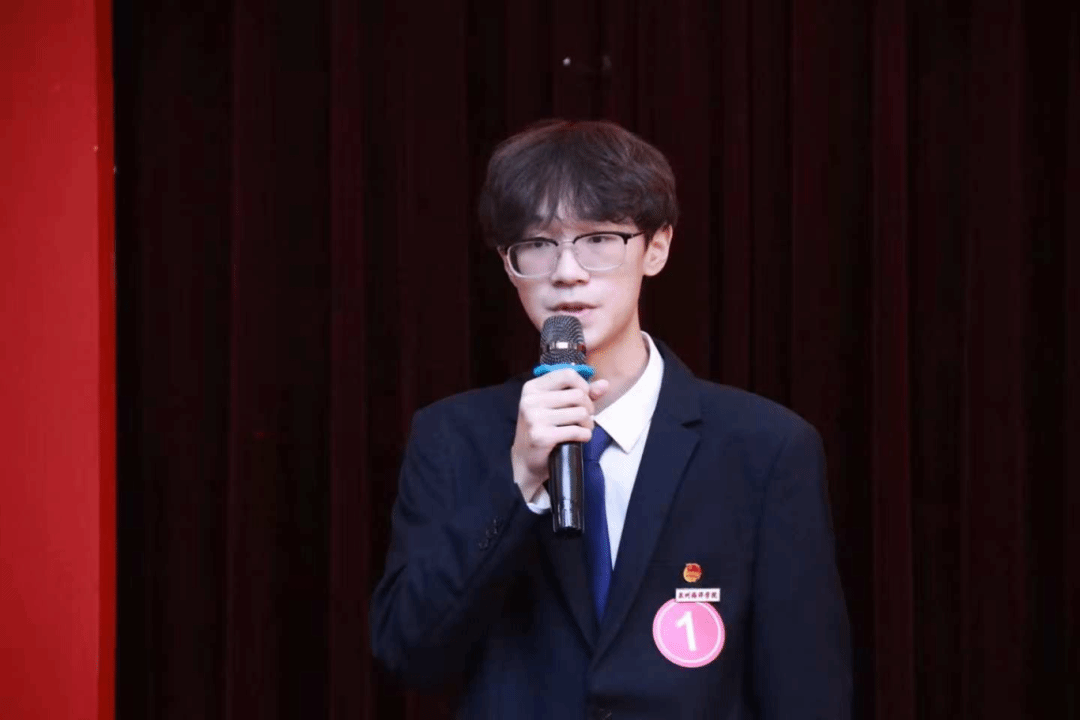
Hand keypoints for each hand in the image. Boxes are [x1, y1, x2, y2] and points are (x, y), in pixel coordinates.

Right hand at [511, 369, 609, 502]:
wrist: (525, 460)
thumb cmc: (543, 429)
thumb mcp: (557, 406)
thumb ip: (581, 393)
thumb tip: (604, 384)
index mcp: (532, 388)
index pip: (568, 374)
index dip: (583, 386)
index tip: (583, 398)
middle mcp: (530, 400)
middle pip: (578, 395)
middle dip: (588, 408)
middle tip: (584, 418)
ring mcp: (534, 418)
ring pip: (581, 413)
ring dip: (588, 424)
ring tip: (582, 429)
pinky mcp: (541, 436)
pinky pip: (576, 431)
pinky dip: (584, 436)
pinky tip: (579, 439)